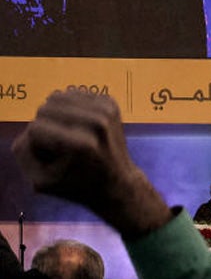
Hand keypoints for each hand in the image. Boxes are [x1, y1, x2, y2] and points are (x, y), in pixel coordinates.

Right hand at [11, 91, 169, 238]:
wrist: (116, 181)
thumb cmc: (76, 185)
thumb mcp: (41, 181)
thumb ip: (24, 153)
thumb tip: (30, 128)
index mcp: (81, 144)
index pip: (36, 127)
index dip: (35, 142)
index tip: (49, 156)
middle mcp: (96, 122)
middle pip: (46, 108)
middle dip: (44, 125)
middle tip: (58, 144)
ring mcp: (106, 110)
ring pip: (58, 96)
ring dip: (55, 114)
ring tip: (67, 132)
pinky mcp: (110, 102)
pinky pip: (74, 93)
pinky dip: (69, 107)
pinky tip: (77, 123)